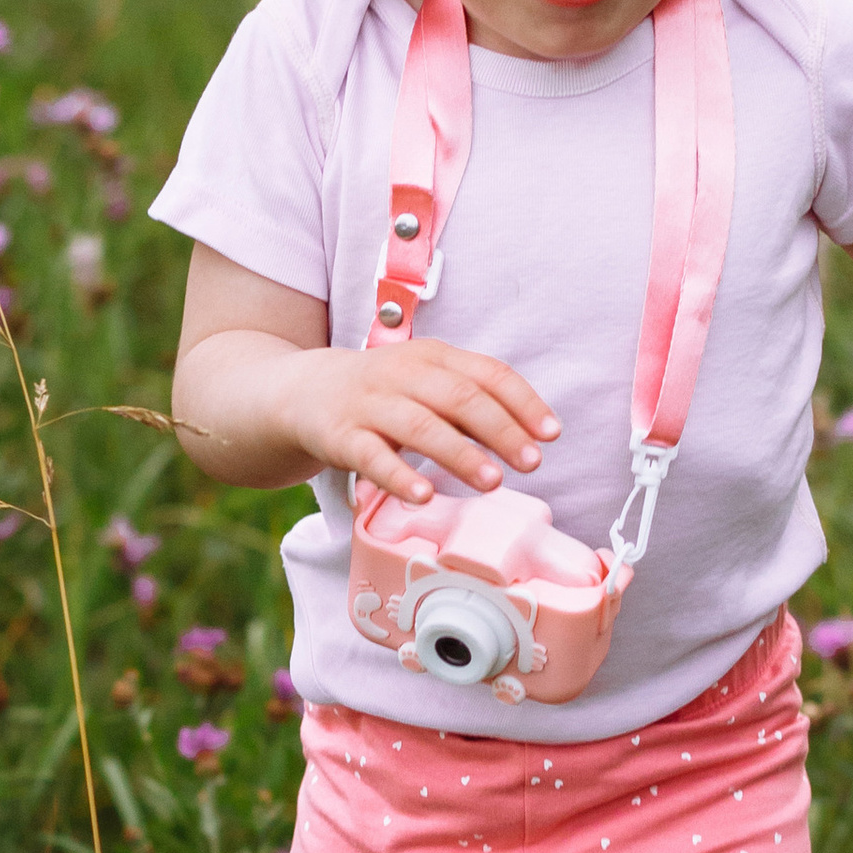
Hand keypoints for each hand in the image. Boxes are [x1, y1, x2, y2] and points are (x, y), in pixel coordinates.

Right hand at [272, 337, 560, 503]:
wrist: (301, 392)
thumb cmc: (381, 395)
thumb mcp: (425, 384)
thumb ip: (470, 403)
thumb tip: (528, 437)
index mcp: (433, 357)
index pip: (487, 374)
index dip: (523, 403)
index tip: (551, 434)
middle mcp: (403, 374)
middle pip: (460, 397)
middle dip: (501, 430)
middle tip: (531, 462)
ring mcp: (370, 404)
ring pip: (421, 425)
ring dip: (461, 453)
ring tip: (492, 482)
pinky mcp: (340, 436)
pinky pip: (372, 457)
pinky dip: (399, 476)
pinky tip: (423, 495)